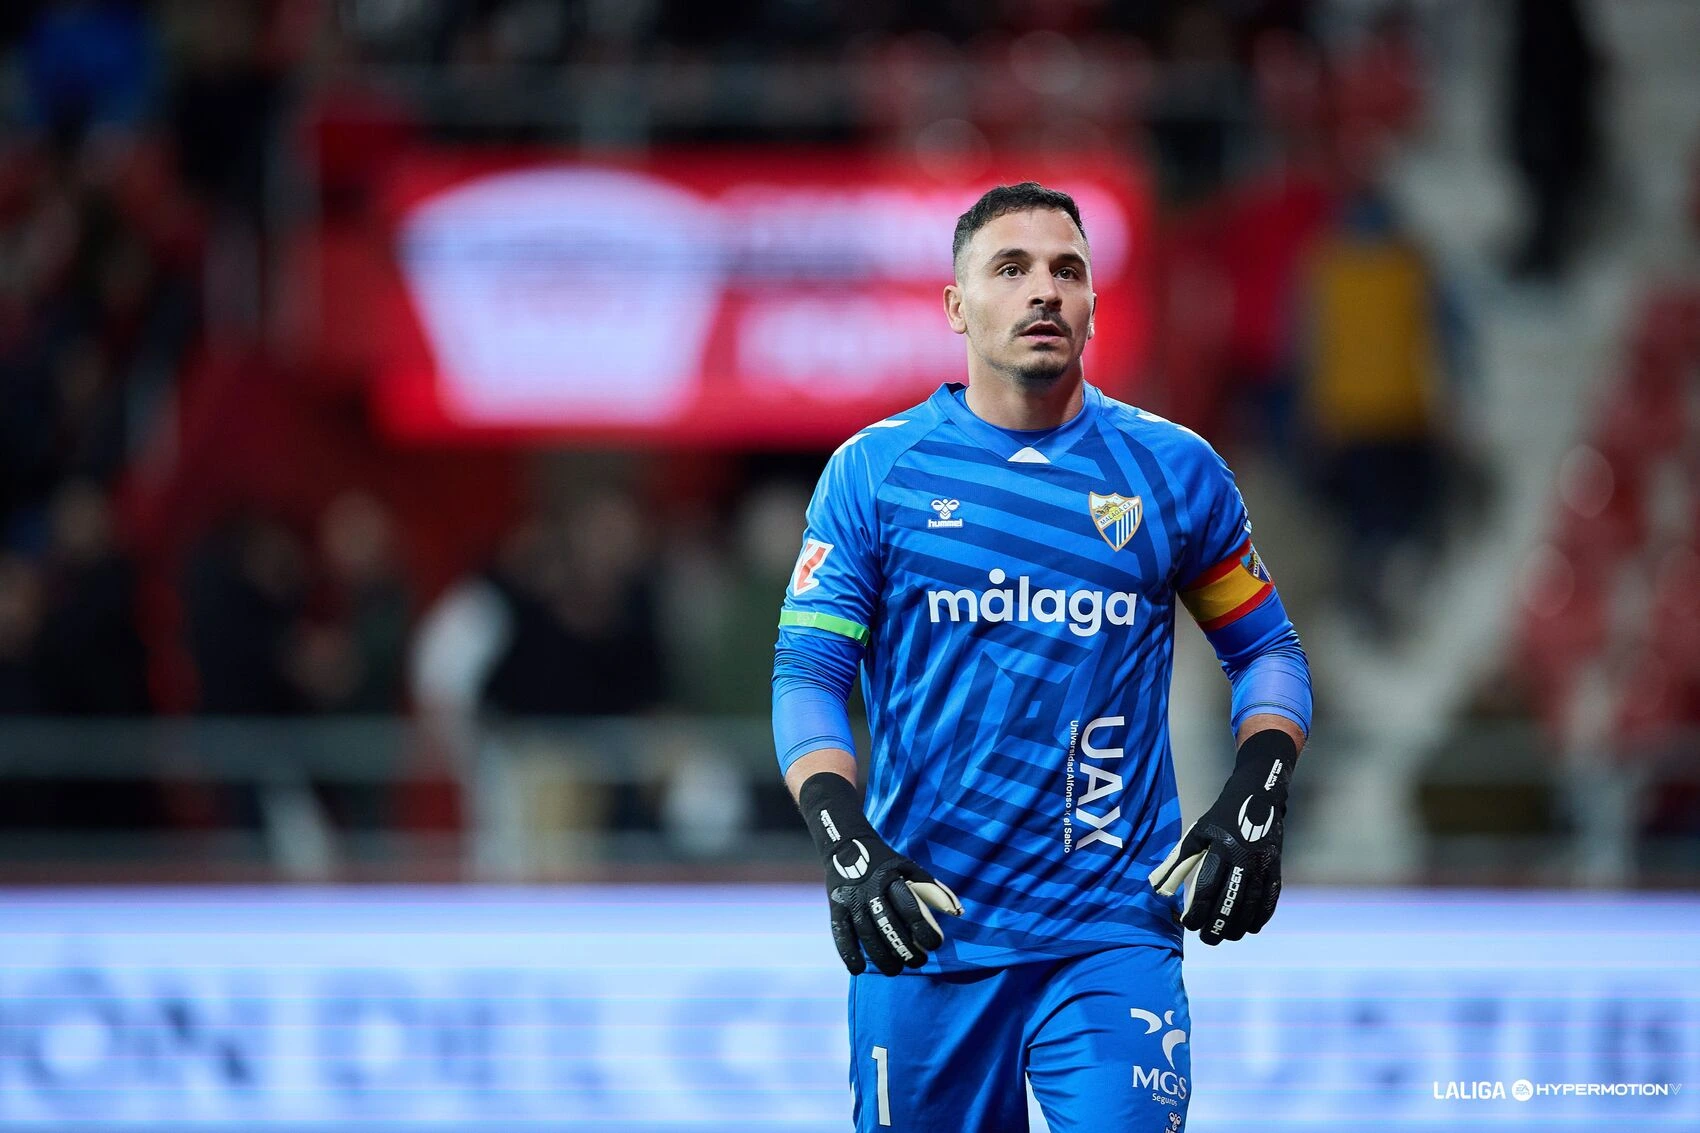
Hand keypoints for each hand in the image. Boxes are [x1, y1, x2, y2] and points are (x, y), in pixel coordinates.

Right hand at [799, 772, 962, 974]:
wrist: (845, 846)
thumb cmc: (887, 865)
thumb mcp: (910, 869)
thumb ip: (934, 891)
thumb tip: (958, 913)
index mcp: (891, 878)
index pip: (910, 908)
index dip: (924, 930)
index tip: (935, 945)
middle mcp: (870, 890)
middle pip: (888, 926)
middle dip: (905, 950)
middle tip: (918, 962)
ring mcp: (851, 900)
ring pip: (866, 935)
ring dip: (882, 957)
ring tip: (895, 970)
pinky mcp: (836, 908)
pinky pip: (841, 935)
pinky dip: (848, 954)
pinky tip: (858, 969)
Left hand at [1149, 729, 1295, 944]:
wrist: (1258, 796)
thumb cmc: (1221, 817)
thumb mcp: (1197, 833)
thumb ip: (1179, 861)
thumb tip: (1158, 887)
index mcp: (1221, 849)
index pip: (1208, 888)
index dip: (1198, 911)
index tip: (1188, 925)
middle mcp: (1245, 859)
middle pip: (1231, 902)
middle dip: (1218, 926)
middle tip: (1207, 939)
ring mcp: (1264, 865)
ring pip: (1252, 905)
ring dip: (1238, 926)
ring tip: (1226, 937)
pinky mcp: (1276, 868)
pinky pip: (1270, 899)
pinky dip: (1261, 916)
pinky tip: (1250, 928)